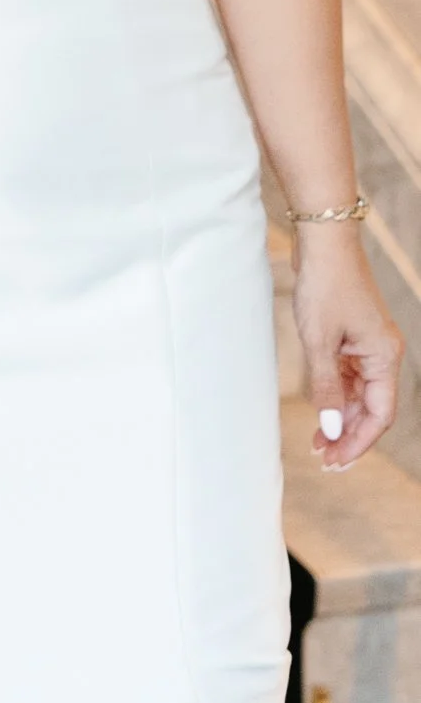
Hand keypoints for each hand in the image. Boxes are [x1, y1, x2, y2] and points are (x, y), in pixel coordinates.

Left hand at [294, 225, 402, 468]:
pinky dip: (335, 395)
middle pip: (371, 408)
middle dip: (349, 435)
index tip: (335, 461)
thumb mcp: (319, 341)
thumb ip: (325, 387)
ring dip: (340, 418)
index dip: (359, 441)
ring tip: (318, 443)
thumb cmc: (325, 285)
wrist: (323, 241)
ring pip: (359, 394)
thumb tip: (332, 429)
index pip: (380, 414)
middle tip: (323, 459)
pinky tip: (321, 412)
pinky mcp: (351, 337)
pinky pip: (348, 376)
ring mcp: (367, 345)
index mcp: (385, 357)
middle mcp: (382, 354)